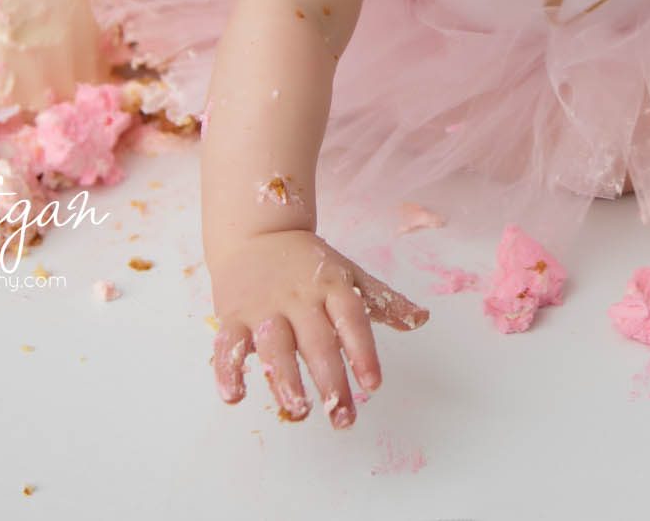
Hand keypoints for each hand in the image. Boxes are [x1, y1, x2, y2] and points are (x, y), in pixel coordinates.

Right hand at [208, 229, 428, 426]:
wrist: (257, 231)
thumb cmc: (309, 262)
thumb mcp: (349, 274)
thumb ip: (384, 302)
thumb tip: (422, 319)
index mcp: (332, 286)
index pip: (351, 319)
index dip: (363, 351)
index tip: (374, 385)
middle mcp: (300, 297)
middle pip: (316, 340)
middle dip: (330, 380)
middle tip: (343, 418)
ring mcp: (265, 306)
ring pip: (274, 344)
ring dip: (284, 378)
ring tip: (297, 409)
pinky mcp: (233, 314)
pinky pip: (228, 344)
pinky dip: (228, 370)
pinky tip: (235, 396)